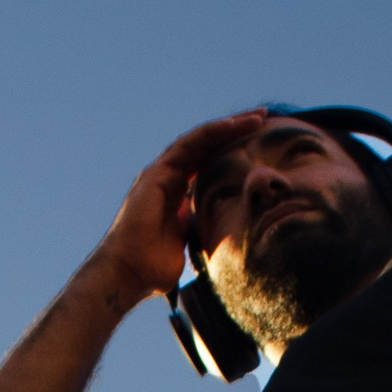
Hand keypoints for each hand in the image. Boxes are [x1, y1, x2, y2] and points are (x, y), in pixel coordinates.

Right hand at [94, 109, 268, 304]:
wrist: (128, 274)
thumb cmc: (153, 270)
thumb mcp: (188, 245)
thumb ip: (200, 231)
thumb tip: (220, 235)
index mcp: (176, 193)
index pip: (209, 163)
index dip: (233, 150)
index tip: (261, 143)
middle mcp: (168, 177)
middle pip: (207, 146)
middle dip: (236, 131)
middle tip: (263, 118)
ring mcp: (160, 172)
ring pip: (201, 139)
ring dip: (229, 126)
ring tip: (257, 117)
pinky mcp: (156, 172)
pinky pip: (189, 144)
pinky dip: (212, 132)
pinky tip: (233, 125)